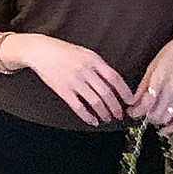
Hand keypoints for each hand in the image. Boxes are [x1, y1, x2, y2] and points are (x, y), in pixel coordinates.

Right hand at [14, 34, 133, 126]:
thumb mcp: (86, 53)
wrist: (42, 52)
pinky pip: (78, 107)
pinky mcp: (63, 90)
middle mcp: (86, 71)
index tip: (130, 100)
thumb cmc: (65, 52)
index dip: (124, 91)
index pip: (114, 78)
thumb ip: (100, 66)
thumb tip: (114, 82)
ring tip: (107, 118)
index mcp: (94, 60)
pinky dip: (87, 116)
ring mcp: (74, 81)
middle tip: (119, 114)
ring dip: (104, 112)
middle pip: (106, 92)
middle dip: (115, 106)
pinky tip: (93, 121)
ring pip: (95, 101)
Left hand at [131, 28, 172, 135]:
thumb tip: (133, 100)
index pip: (146, 103)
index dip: (136, 111)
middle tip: (139, 113)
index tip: (131, 112)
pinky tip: (165, 129)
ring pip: (167, 117)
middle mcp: (172, 88)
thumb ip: (143, 85)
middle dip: (144, 116)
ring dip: (156, 121)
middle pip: (155, 113)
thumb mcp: (152, 65)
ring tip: (150, 116)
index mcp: (161, 78)